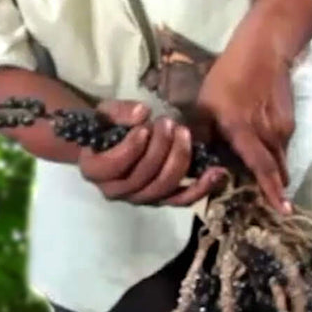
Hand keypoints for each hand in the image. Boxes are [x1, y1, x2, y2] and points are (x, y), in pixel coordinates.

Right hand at [77, 100, 227, 206]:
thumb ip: (119, 112)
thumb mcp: (106, 113)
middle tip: (169, 123)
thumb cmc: (107, 126)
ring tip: (184, 133)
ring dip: (179, 158)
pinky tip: (216, 173)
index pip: (115, 166)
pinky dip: (201, 188)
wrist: (111, 143)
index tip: (144, 128)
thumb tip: (142, 113)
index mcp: (95, 171)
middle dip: (161, 148)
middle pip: (144, 177)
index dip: (131, 148)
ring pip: (164, 187)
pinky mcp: (161, 199)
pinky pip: (181, 199)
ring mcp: (140, 198)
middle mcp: (116, 191)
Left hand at [194, 41, 296, 213]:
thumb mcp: (205, 104)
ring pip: (280, 160)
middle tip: (271, 205)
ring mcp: (282, 128)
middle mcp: (268, 134)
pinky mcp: (289, 121)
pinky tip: (260, 149)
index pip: (262, 168)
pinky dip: (273, 154)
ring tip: (266, 183)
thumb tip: (191, 162)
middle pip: (276, 171)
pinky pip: (281, 147)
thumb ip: (199, 134)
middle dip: (274, 190)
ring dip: (272, 173)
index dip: (272, 191)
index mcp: (244, 131)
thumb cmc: (229, 75)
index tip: (283, 211)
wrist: (265, 48)